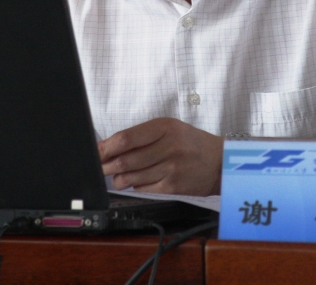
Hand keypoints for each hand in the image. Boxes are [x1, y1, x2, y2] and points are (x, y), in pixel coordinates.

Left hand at [97, 118, 223, 195]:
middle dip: (106, 166)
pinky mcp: (173, 186)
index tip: (95, 151)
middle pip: (126, 160)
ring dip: (119, 179)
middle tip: (98, 167)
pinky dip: (135, 186)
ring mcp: (171, 168)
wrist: (219, 162)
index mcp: (165, 127)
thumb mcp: (169, 129)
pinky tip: (137, 181)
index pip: (127, 138)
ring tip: (117, 176)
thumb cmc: (190, 143)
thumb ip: (142, 136)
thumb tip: (111, 147)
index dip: (106, 147)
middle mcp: (168, 146)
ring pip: (132, 177)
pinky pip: (143, 188)